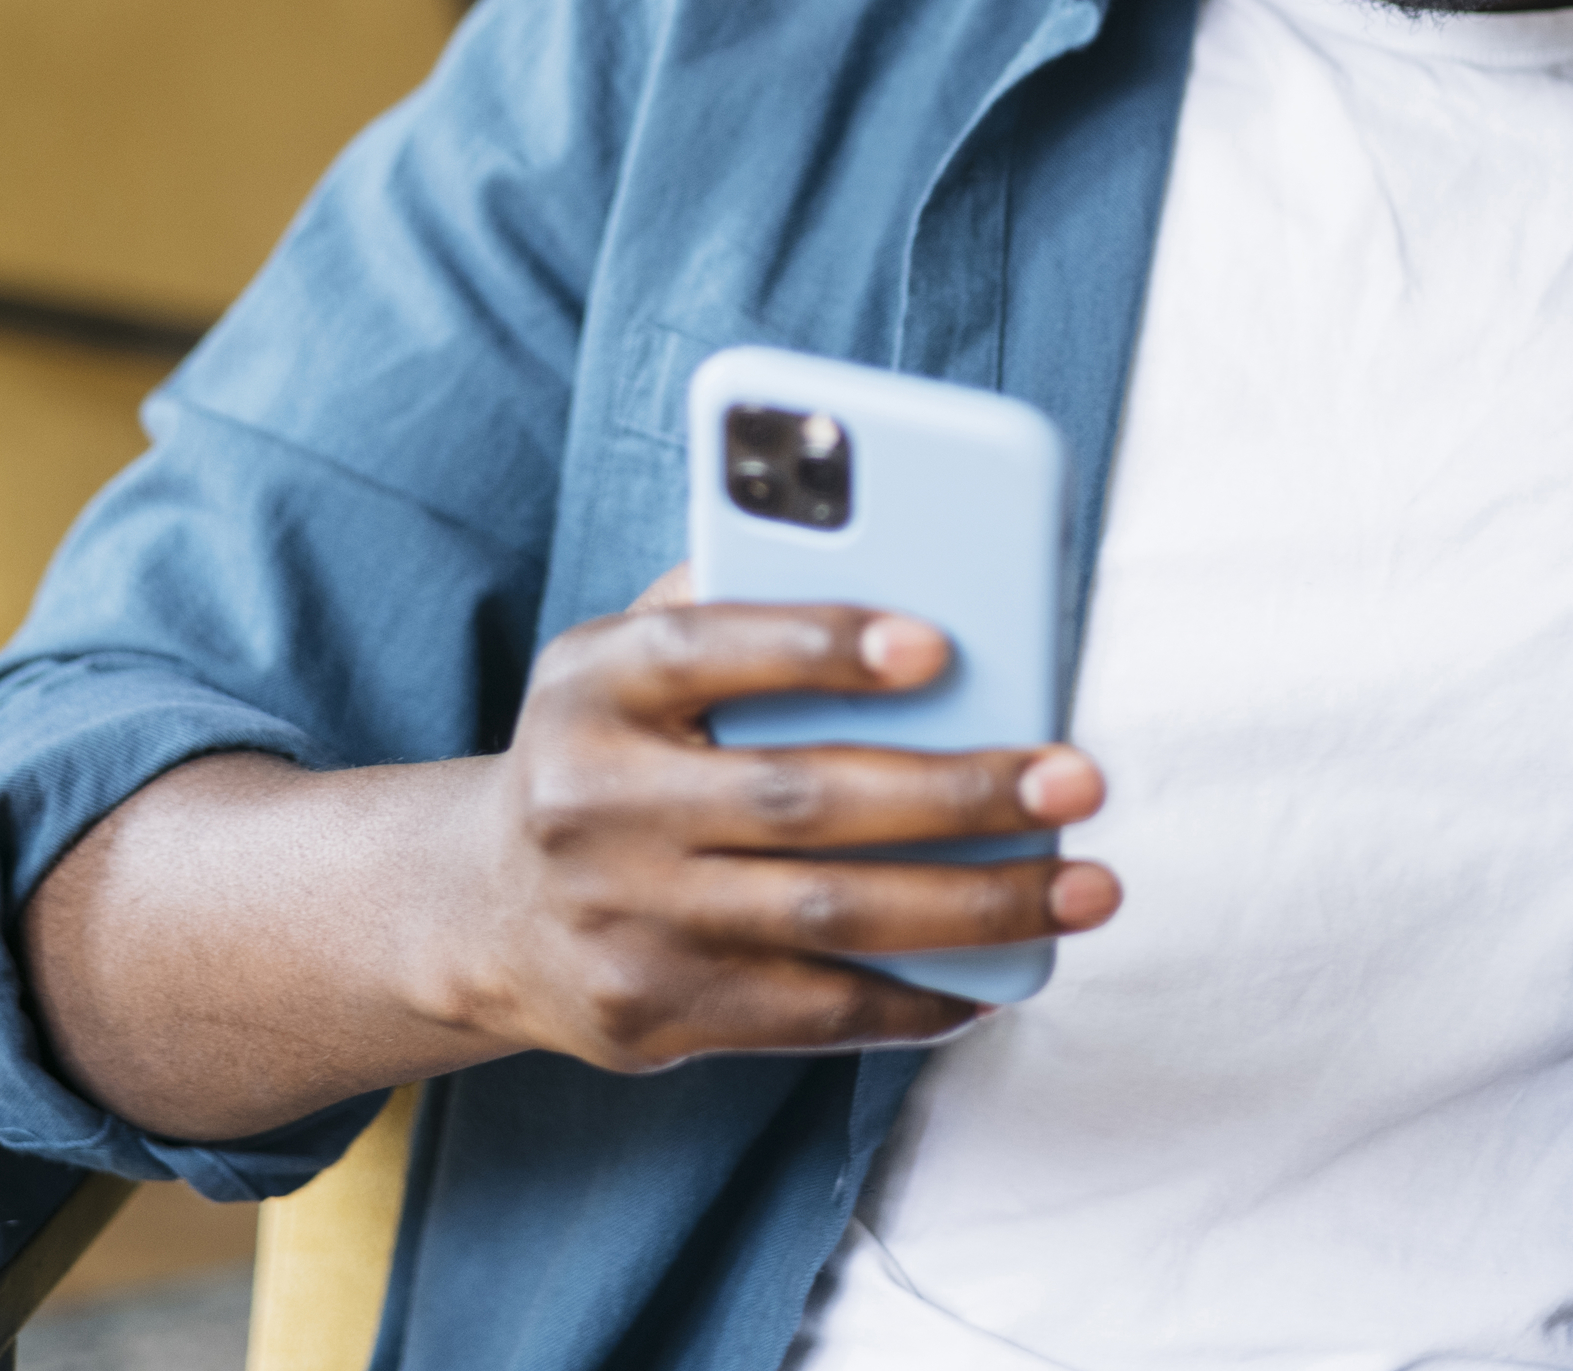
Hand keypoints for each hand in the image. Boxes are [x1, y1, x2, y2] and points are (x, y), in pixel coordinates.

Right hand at [430, 585, 1116, 1074]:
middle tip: (1078, 777)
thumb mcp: (621, 660)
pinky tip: (1000, 973)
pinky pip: (815, 1012)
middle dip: (960, 792)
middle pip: (801, 798)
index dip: (821, 645)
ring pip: (830, 917)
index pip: (706, 648)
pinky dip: (919, 996)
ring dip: (978, 907)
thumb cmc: (609, 751)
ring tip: (1087, 887)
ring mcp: (625, 918)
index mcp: (592, 686)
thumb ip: (726, 599)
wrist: (485, 911)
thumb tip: (893, 557)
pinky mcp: (655, 1014)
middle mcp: (595, 802)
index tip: (939, 643)